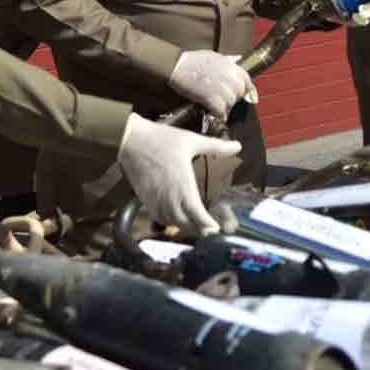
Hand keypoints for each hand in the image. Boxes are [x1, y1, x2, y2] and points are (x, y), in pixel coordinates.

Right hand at [118, 114, 240, 236]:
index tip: (216, 227)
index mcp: (182, 184)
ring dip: (185, 226)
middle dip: (199, 229)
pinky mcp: (146, 199)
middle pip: (185, 223)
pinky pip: (159, 217)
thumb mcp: (192, 140)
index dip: (207, 224)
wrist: (131, 140)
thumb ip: (216, 146)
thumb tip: (239, 146)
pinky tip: (176, 217)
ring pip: (172, 222)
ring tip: (196, 226)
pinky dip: (169, 221)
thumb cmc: (162, 139)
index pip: (196, 213)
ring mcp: (156, 199)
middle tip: (210, 229)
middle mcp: (169, 196)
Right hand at [168, 50, 252, 118]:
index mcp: (230, 65)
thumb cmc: (191, 60)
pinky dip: (218, 113)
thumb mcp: (214, 56)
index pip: (247, 81)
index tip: (241, 94)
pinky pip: (221, 110)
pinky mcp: (210, 97)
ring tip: (215, 105)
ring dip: (224, 106)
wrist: (176, 65)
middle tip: (223, 99)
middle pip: (240, 94)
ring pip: (231, 103)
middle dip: (233, 98)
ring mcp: (220, 87)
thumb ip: (228, 61)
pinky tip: (212, 111)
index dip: (244, 90)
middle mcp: (228, 75)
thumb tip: (237, 60)